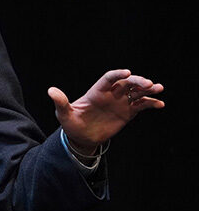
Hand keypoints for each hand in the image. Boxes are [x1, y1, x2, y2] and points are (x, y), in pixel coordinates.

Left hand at [48, 69, 163, 152]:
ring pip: (136, 92)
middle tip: (149, 83)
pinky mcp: (126, 113)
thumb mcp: (63, 113)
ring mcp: (120, 103)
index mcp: (96, 91)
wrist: (81, 137)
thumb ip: (60, 101)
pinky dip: (150, 103)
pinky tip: (160, 104)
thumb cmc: (70, 123)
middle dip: (137, 81)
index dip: (117, 74)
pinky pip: (140, 105)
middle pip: (126, 82)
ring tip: (159, 89)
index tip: (127, 72)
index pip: (109, 78)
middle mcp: (110, 94)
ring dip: (147, 89)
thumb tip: (50, 90)